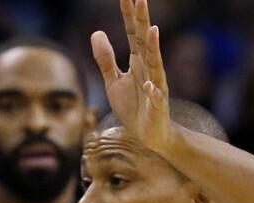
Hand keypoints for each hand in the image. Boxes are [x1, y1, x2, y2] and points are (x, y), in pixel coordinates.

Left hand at [91, 0, 171, 152]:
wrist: (150, 135)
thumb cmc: (133, 107)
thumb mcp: (114, 82)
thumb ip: (106, 59)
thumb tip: (96, 33)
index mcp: (138, 61)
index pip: (133, 33)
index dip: (128, 15)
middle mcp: (149, 69)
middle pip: (145, 41)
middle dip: (142, 21)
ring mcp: (155, 86)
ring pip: (155, 64)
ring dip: (153, 48)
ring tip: (152, 30)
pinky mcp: (157, 105)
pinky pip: (155, 97)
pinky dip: (152, 91)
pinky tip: (148, 84)